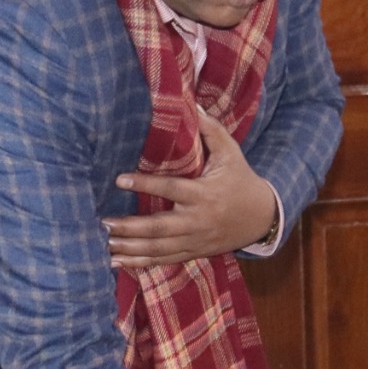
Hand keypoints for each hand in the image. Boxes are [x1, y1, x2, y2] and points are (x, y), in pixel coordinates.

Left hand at [106, 108, 279, 268]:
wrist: (262, 217)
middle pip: (160, 228)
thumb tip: (191, 106)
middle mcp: (198, 220)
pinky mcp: (194, 252)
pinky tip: (119, 262)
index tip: (119, 180)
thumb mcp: (231, 152)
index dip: (145, 185)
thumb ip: (210, 130)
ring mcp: (196, 240)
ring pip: (160, 249)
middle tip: (104, 222)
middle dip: (131, 227)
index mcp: (204, 194)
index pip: (171, 188)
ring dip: (131, 249)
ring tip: (106, 243)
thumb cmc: (241, 179)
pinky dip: (141, 263)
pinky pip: (165, 260)